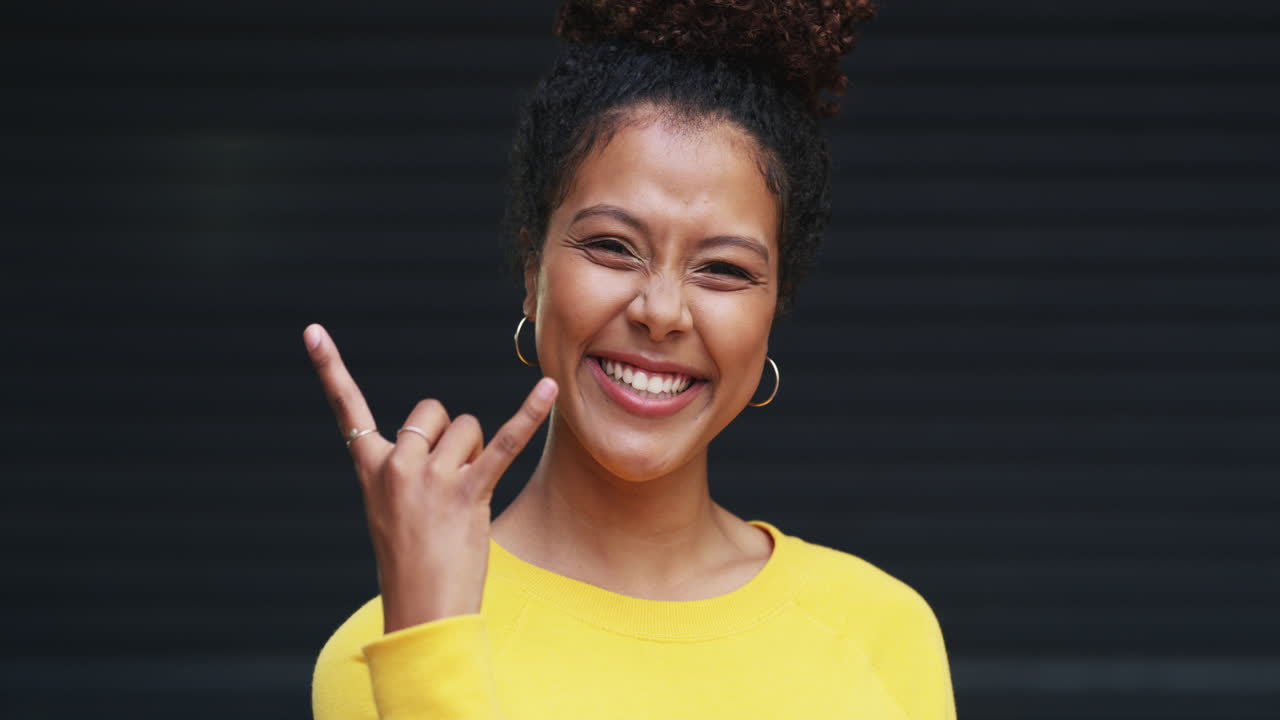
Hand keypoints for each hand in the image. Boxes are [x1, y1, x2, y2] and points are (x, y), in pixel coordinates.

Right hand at [303, 323, 557, 633]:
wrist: (422, 610)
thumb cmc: (412, 559)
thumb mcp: (391, 507)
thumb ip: (408, 466)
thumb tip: (449, 434)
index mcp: (371, 466)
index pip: (347, 407)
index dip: (328, 367)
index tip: (310, 330)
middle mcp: (396, 466)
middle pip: (436, 413)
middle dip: (452, 436)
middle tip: (447, 486)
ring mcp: (431, 479)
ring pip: (469, 429)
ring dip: (477, 455)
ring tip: (465, 501)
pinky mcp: (468, 493)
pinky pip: (505, 443)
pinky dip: (530, 414)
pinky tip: (549, 389)